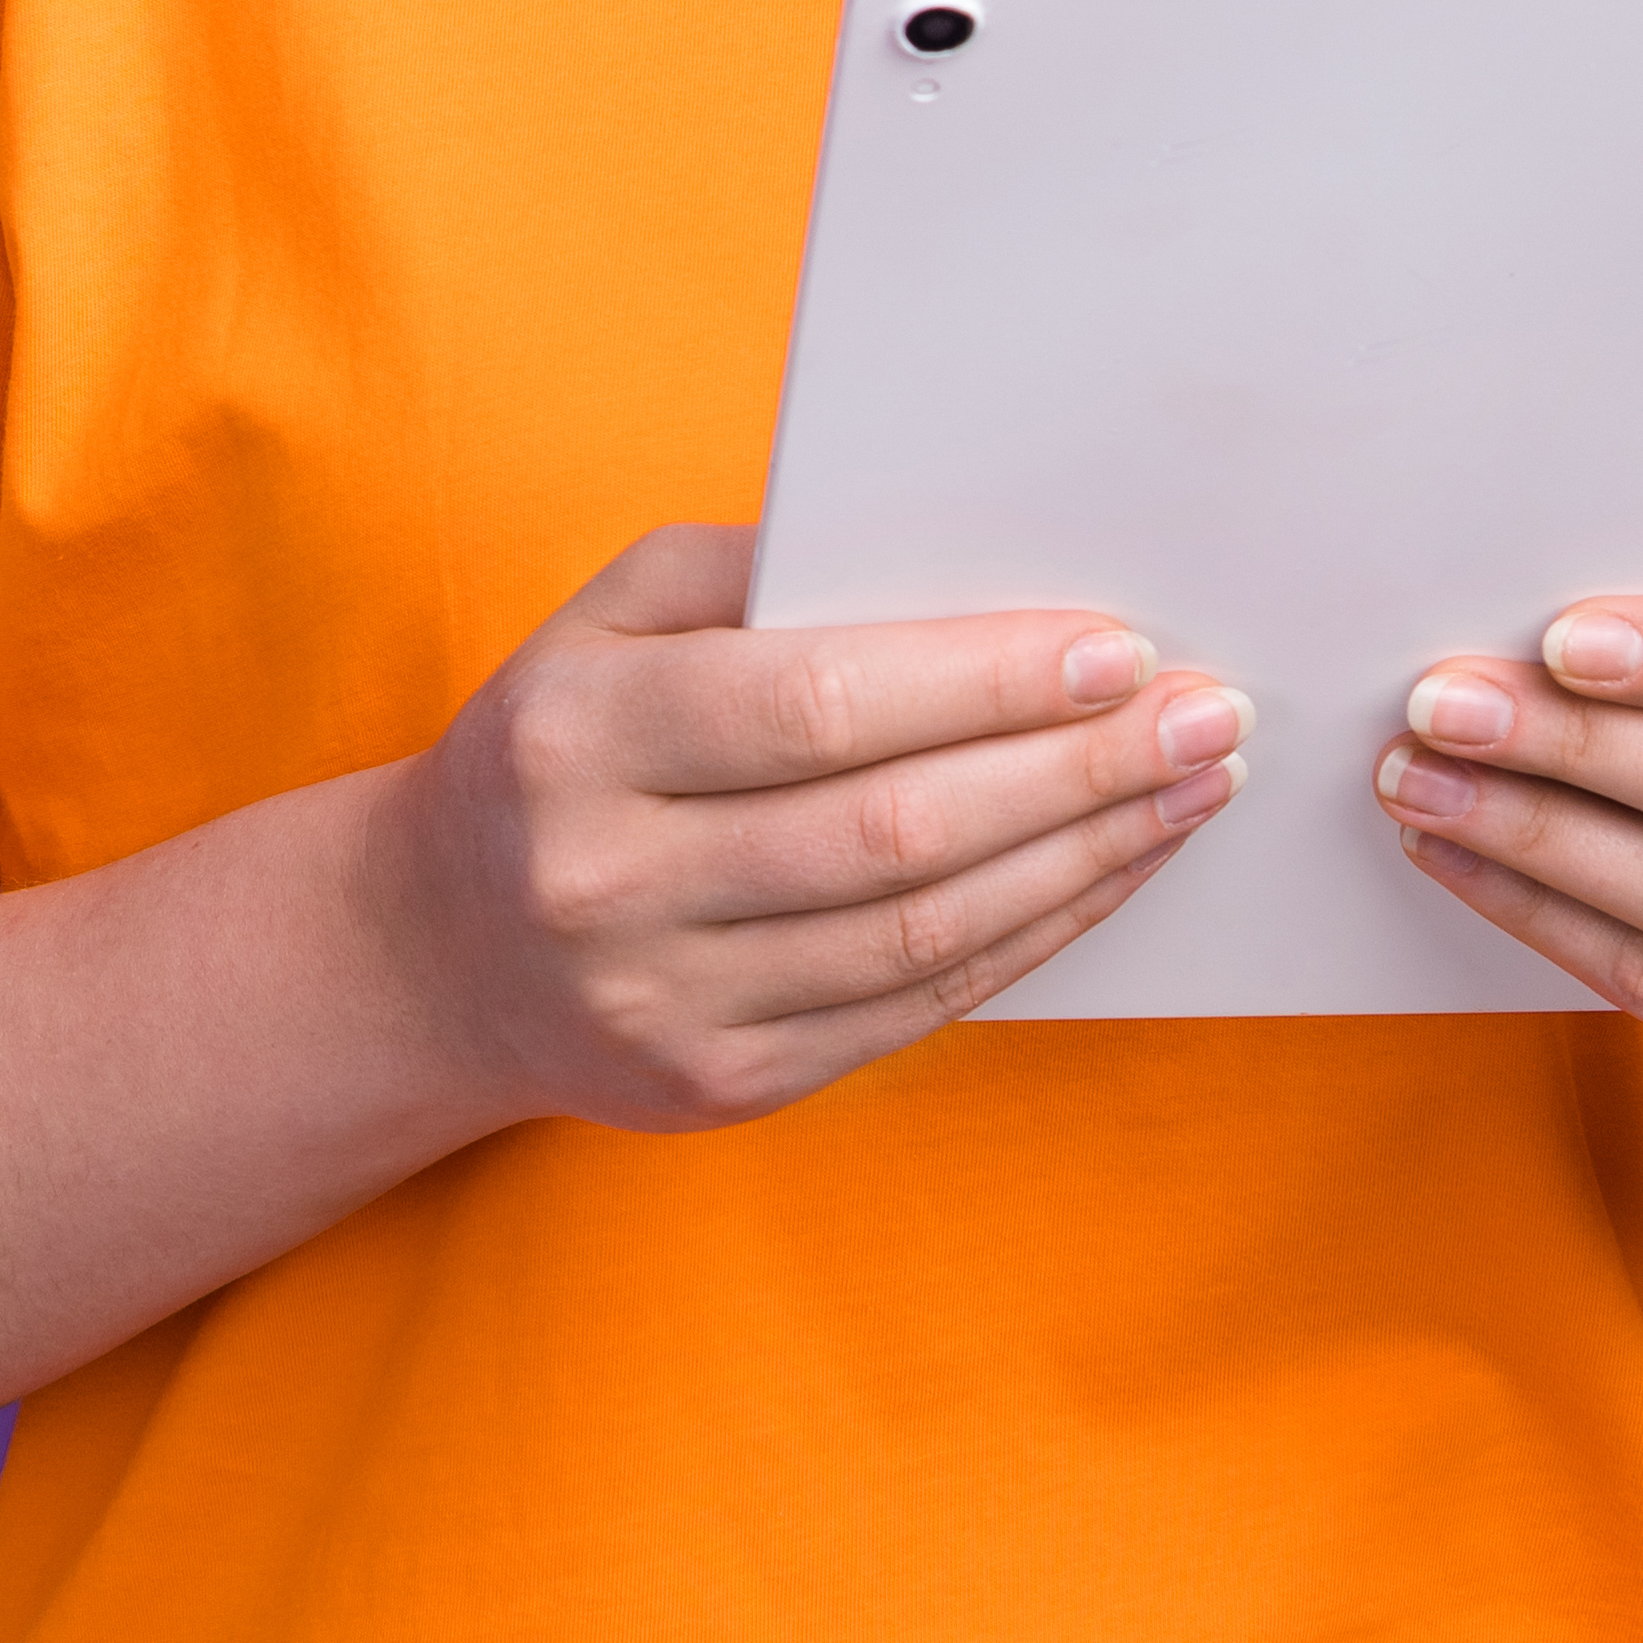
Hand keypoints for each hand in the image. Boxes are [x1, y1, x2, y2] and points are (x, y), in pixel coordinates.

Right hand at [375, 525, 1244, 1134]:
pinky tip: (1110, 870)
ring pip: (921, 933)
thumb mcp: (611, 616)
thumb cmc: (564, 740)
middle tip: (1209, 717)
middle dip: (1076, 770)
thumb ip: (761, 567)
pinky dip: (1033, 935)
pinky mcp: (717, 1086)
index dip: (985, 682)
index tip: (1122, 651)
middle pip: (892, 829)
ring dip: (1084, 857)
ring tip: (1190, 789)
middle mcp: (604, 881)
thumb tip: (967, 556)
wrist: (434, 950)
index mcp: (576, 735)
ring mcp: (660, 1003)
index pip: (816, 706)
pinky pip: (914, 1009)